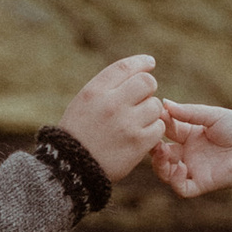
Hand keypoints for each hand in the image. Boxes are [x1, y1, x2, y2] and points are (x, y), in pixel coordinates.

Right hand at [58, 53, 167, 181]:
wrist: (72, 168)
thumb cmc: (78, 133)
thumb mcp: (83, 103)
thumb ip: (107, 87)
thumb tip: (139, 71)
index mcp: (94, 92)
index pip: (124, 68)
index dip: (141, 62)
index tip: (150, 63)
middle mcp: (111, 104)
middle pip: (147, 83)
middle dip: (148, 89)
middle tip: (141, 100)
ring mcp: (126, 124)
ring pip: (155, 106)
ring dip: (151, 112)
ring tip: (138, 121)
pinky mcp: (138, 143)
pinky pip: (159, 127)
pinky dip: (154, 131)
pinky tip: (142, 135)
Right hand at [153, 100, 231, 195]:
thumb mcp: (214, 116)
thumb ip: (189, 113)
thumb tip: (164, 103)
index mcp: (191, 134)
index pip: (166, 130)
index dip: (159, 123)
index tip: (155, 113)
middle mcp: (189, 153)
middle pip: (160, 153)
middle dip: (152, 145)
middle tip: (152, 137)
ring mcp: (195, 169)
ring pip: (166, 173)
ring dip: (159, 163)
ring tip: (162, 151)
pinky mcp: (204, 184)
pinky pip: (182, 188)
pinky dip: (176, 179)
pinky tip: (181, 165)